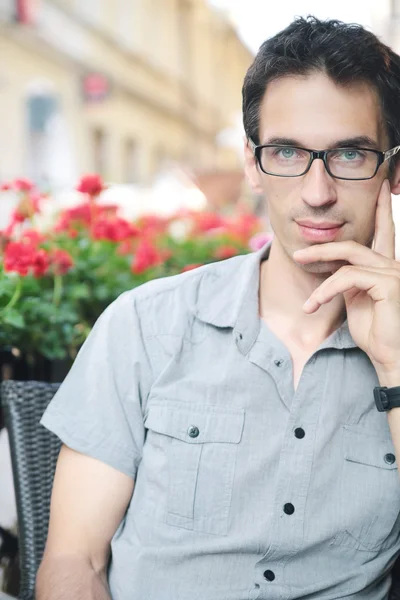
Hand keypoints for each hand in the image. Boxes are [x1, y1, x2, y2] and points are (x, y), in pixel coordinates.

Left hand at [293, 179, 399, 377]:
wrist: (390, 358)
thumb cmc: (375, 334)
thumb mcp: (356, 301)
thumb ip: (349, 281)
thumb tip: (335, 270)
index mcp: (388, 268)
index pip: (382, 233)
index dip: (379, 211)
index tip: (380, 190)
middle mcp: (394, 265)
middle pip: (355, 243)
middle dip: (324, 246)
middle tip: (298, 252)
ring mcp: (395, 272)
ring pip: (348, 258)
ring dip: (318, 266)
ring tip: (299, 276)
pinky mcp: (390, 283)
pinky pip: (348, 277)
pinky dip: (327, 289)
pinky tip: (314, 303)